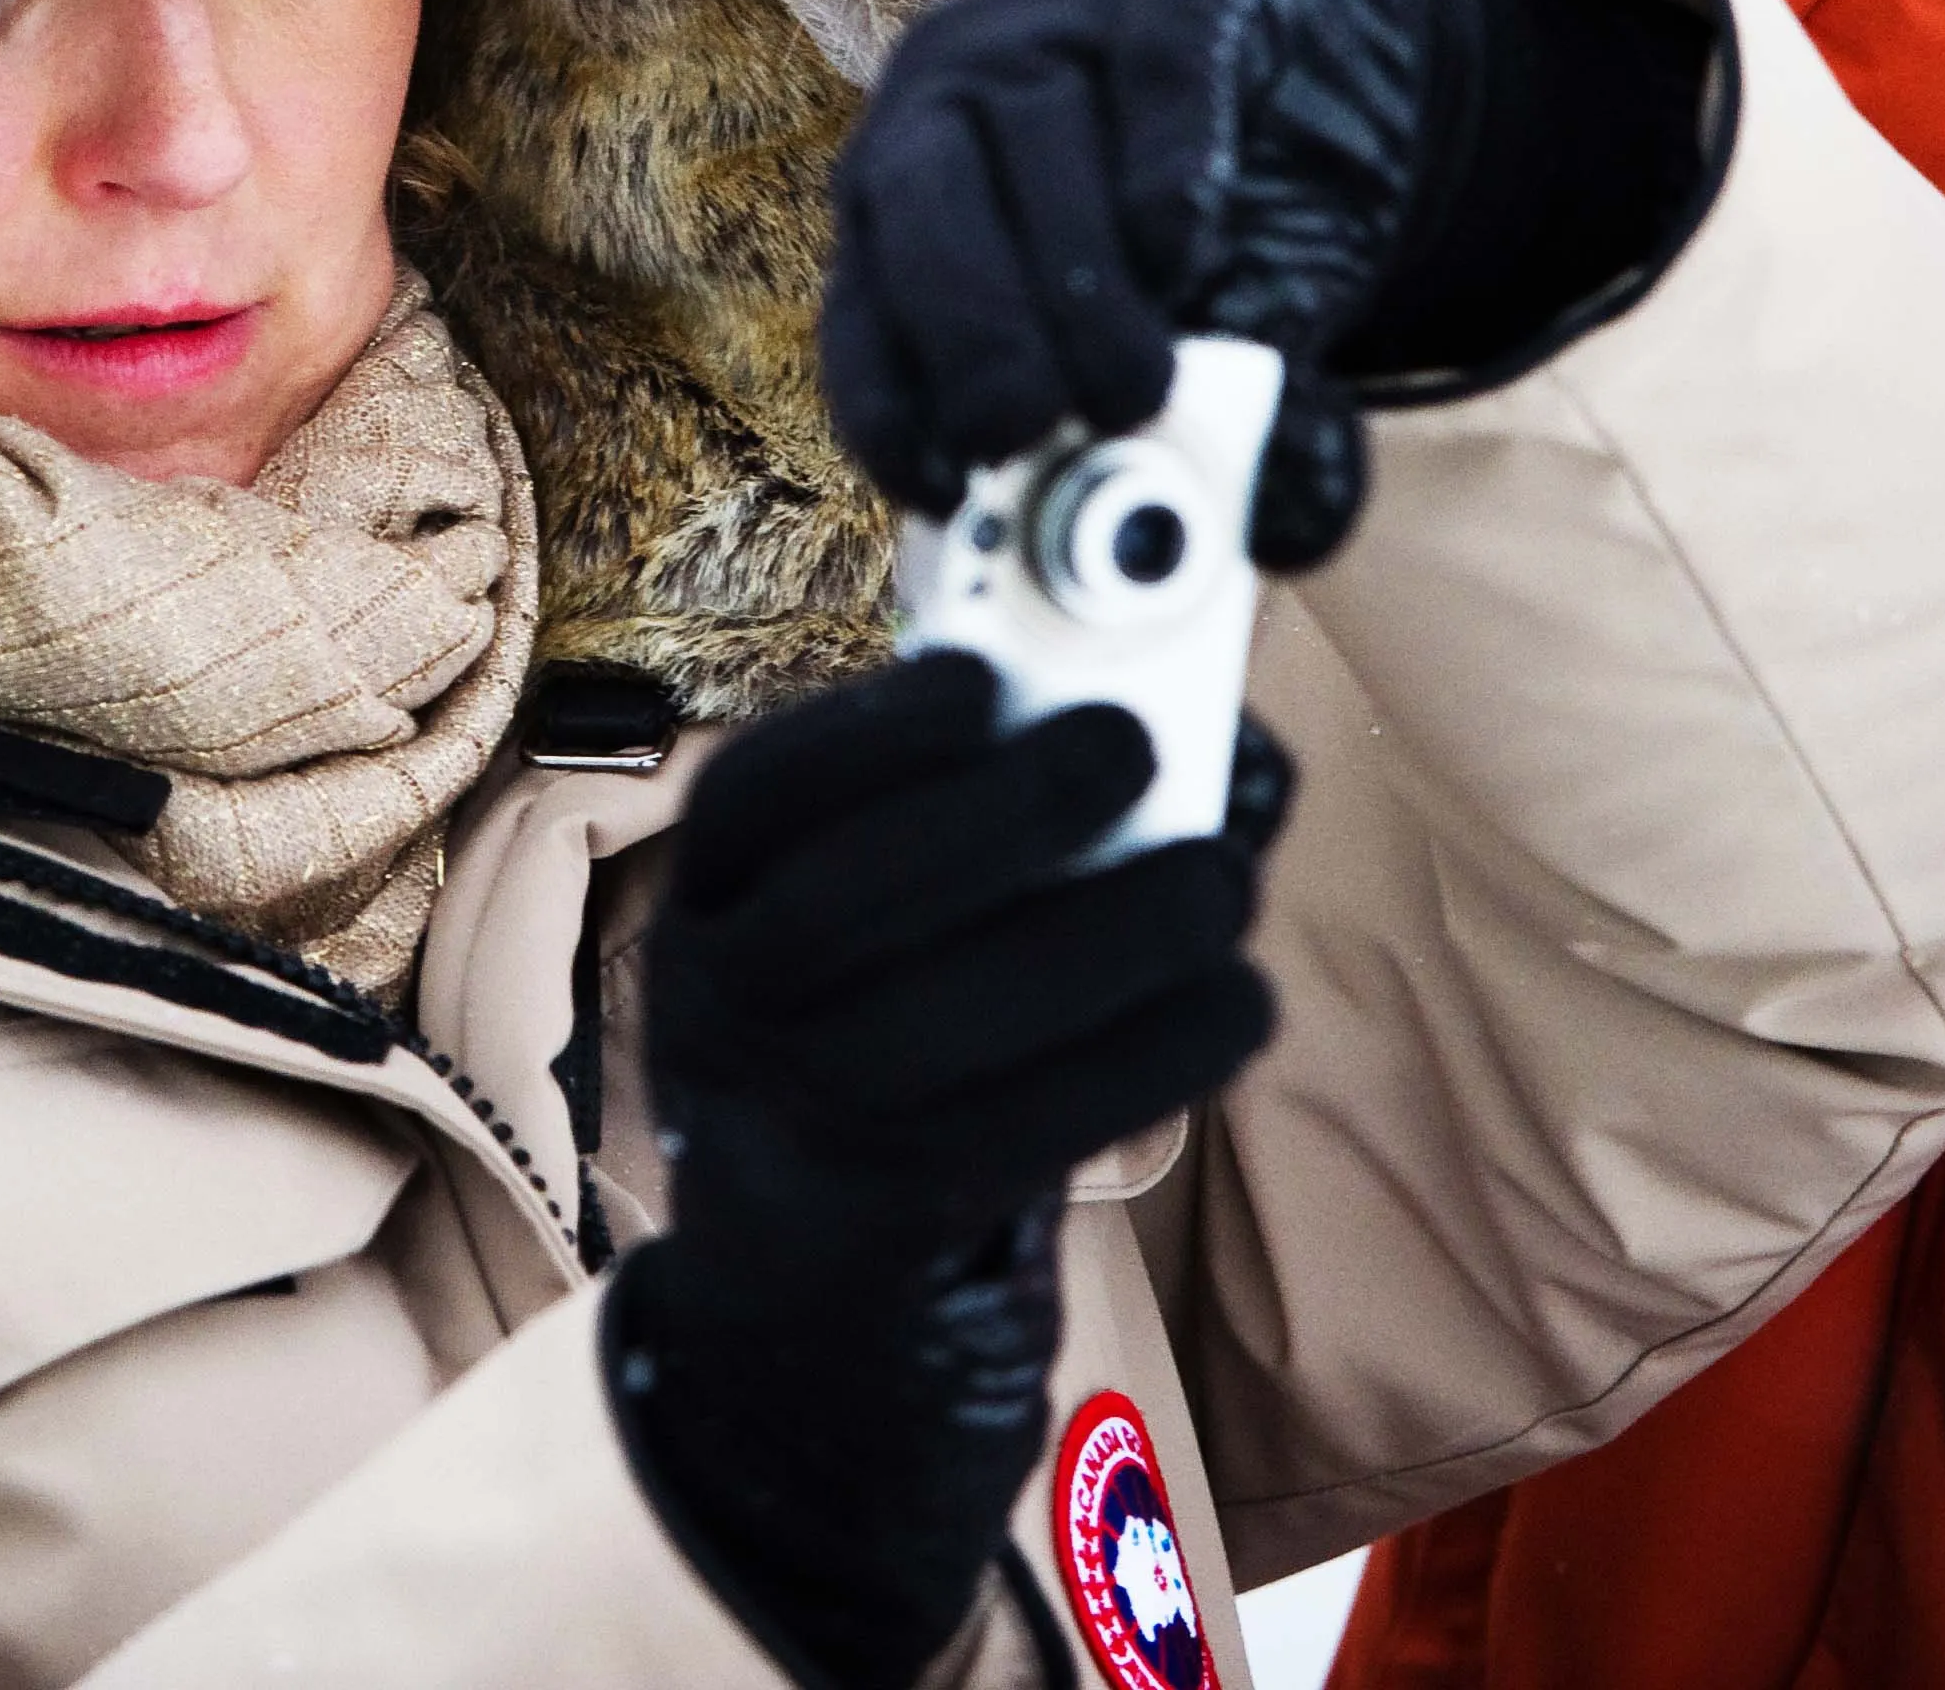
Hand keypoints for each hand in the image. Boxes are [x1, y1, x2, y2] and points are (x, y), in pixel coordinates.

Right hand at [608, 653, 1282, 1689]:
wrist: (803, 1266)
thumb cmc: (884, 1016)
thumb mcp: (877, 910)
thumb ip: (1009, 803)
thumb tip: (1211, 738)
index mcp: (709, 895)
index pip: (755, 793)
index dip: (868, 729)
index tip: (988, 678)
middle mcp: (719, 1008)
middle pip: (845, 900)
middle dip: (1004, 809)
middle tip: (1130, 747)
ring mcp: (792, 1125)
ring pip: (950, 1020)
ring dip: (1111, 933)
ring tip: (1217, 881)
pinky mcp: (890, 1219)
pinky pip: (1034, 1127)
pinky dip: (1155, 1053)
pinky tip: (1235, 998)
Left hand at [820, 0, 1503, 567]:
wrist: (1316, 39)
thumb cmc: (1225, 222)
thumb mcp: (1214, 341)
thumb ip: (1230, 427)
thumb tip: (1283, 532)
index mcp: (909, 215)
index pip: (863, 318)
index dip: (892, 408)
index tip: (947, 493)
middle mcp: (947, 108)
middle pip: (916, 211)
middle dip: (975, 342)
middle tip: (1045, 437)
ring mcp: (1051, 26)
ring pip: (1021, 140)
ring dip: (1074, 282)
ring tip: (1140, 390)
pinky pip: (1146, 69)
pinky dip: (1159, 162)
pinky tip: (1180, 244)